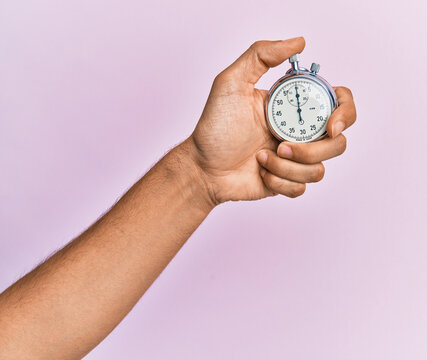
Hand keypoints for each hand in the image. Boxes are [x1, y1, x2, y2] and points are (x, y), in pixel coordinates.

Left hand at [189, 37, 355, 203]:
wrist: (203, 167)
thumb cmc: (215, 127)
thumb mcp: (231, 83)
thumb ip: (261, 55)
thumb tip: (299, 42)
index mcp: (293, 107)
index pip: (337, 103)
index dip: (345, 112)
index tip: (329, 126)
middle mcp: (298, 132)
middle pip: (337, 142)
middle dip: (312, 149)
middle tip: (280, 145)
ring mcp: (294, 159)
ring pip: (319, 169)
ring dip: (287, 166)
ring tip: (260, 158)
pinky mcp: (286, 183)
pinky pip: (301, 187)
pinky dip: (279, 181)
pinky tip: (260, 172)